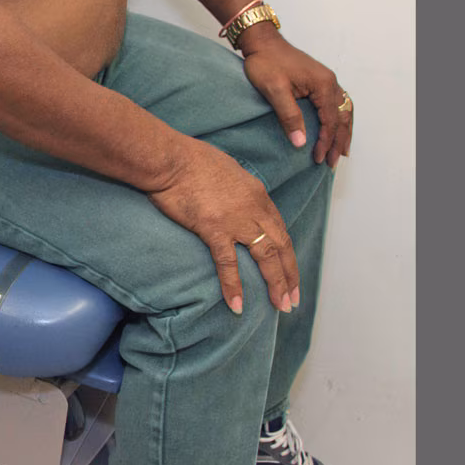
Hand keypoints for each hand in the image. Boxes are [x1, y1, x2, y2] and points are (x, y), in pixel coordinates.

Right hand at [144, 137, 299, 314]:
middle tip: (293, 300)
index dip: (287, 254)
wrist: (170, 159)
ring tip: (281, 306)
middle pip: (281, 247)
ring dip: (276, 284)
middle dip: (290, 275)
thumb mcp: (229, 171)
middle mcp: (254, 209)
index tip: (289, 272)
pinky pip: (228, 263)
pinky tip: (237, 305)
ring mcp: (236, 220)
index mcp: (258, 195)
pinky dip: (233, 286)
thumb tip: (238, 203)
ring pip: (266, 257)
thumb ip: (239, 192)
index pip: (280, 230)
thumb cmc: (192, 159)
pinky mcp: (214, 229)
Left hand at [236, 29, 353, 166]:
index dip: (325, 142)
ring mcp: (327, 80)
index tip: (319, 159)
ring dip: (343, 131)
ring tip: (341, 151)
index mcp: (323, 85)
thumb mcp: (274, 90)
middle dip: (339, 141)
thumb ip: (289, 116)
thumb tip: (301, 143)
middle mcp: (330, 82)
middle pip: (342, 117)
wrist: (262, 41)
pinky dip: (339, 119)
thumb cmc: (265, 63)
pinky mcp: (320, 81)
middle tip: (333, 163)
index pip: (330, 121)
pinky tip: (336, 129)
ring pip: (343, 111)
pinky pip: (337, 104)